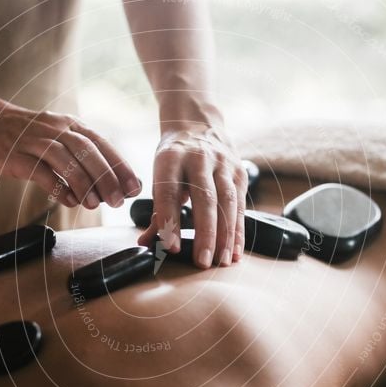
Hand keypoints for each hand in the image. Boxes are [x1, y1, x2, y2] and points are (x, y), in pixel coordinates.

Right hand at [0, 91, 140, 208]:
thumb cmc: (26, 135)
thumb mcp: (56, 137)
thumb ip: (80, 159)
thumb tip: (105, 189)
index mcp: (70, 124)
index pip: (102, 144)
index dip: (120, 166)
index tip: (135, 187)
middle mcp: (55, 129)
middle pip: (88, 152)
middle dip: (107, 178)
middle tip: (118, 201)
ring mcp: (34, 140)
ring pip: (66, 160)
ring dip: (84, 184)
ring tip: (95, 205)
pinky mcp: (15, 154)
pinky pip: (40, 171)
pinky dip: (57, 187)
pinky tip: (68, 201)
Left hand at [138, 123, 246, 267]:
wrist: (198, 124)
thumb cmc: (174, 160)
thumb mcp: (159, 177)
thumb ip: (156, 212)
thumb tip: (145, 244)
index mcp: (171, 158)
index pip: (170, 191)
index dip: (170, 220)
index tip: (170, 248)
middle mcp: (199, 158)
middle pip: (204, 198)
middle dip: (204, 233)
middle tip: (201, 262)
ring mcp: (223, 164)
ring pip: (227, 202)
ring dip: (225, 235)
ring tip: (220, 262)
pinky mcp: (240, 172)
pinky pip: (241, 205)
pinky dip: (239, 231)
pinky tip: (235, 252)